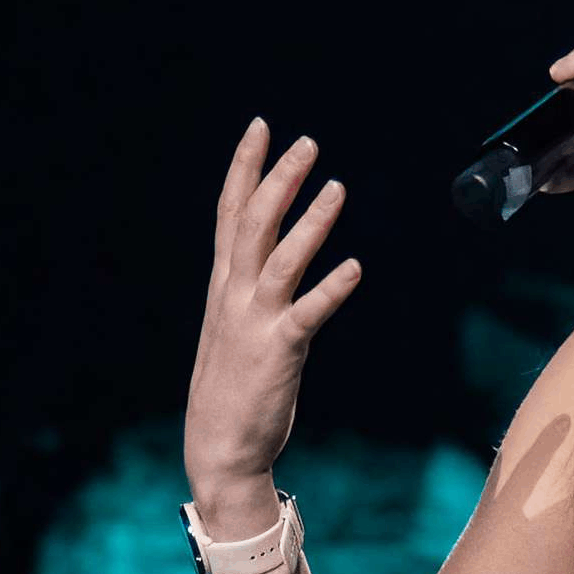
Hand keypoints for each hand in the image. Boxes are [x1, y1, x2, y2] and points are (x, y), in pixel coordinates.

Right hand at [184, 121, 358, 513]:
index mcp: (224, 285)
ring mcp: (254, 323)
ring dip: (309, 222)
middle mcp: (234, 296)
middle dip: (278, 179)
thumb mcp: (234, 323)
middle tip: (307, 142)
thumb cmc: (233, 384)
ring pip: (280, 260)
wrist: (218, 446)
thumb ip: (252, 285)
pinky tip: (355, 268)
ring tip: (336, 187)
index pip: (230, 213)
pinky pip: (307, 314)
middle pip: (253, 224)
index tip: (260, 127)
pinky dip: (330, 289)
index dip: (244, 168)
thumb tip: (275, 250)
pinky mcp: (278, 352)